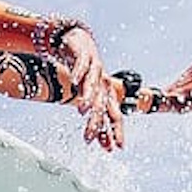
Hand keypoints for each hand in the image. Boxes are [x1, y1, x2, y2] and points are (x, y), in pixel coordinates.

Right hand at [57, 25, 124, 151]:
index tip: (115, 148)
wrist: (79, 42)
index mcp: (107, 94)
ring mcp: (95, 69)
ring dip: (88, 99)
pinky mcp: (84, 55)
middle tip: (90, 137)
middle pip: (102, 105)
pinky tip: (74, 81)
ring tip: (82, 112)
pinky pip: (81, 65)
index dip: (116, 131)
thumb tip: (96, 141)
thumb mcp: (90, 96)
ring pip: (93, 86)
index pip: (115, 115)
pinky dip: (78, 73)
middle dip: (98, 122)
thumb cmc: (85, 73)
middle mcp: (103, 83)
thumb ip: (94, 115)